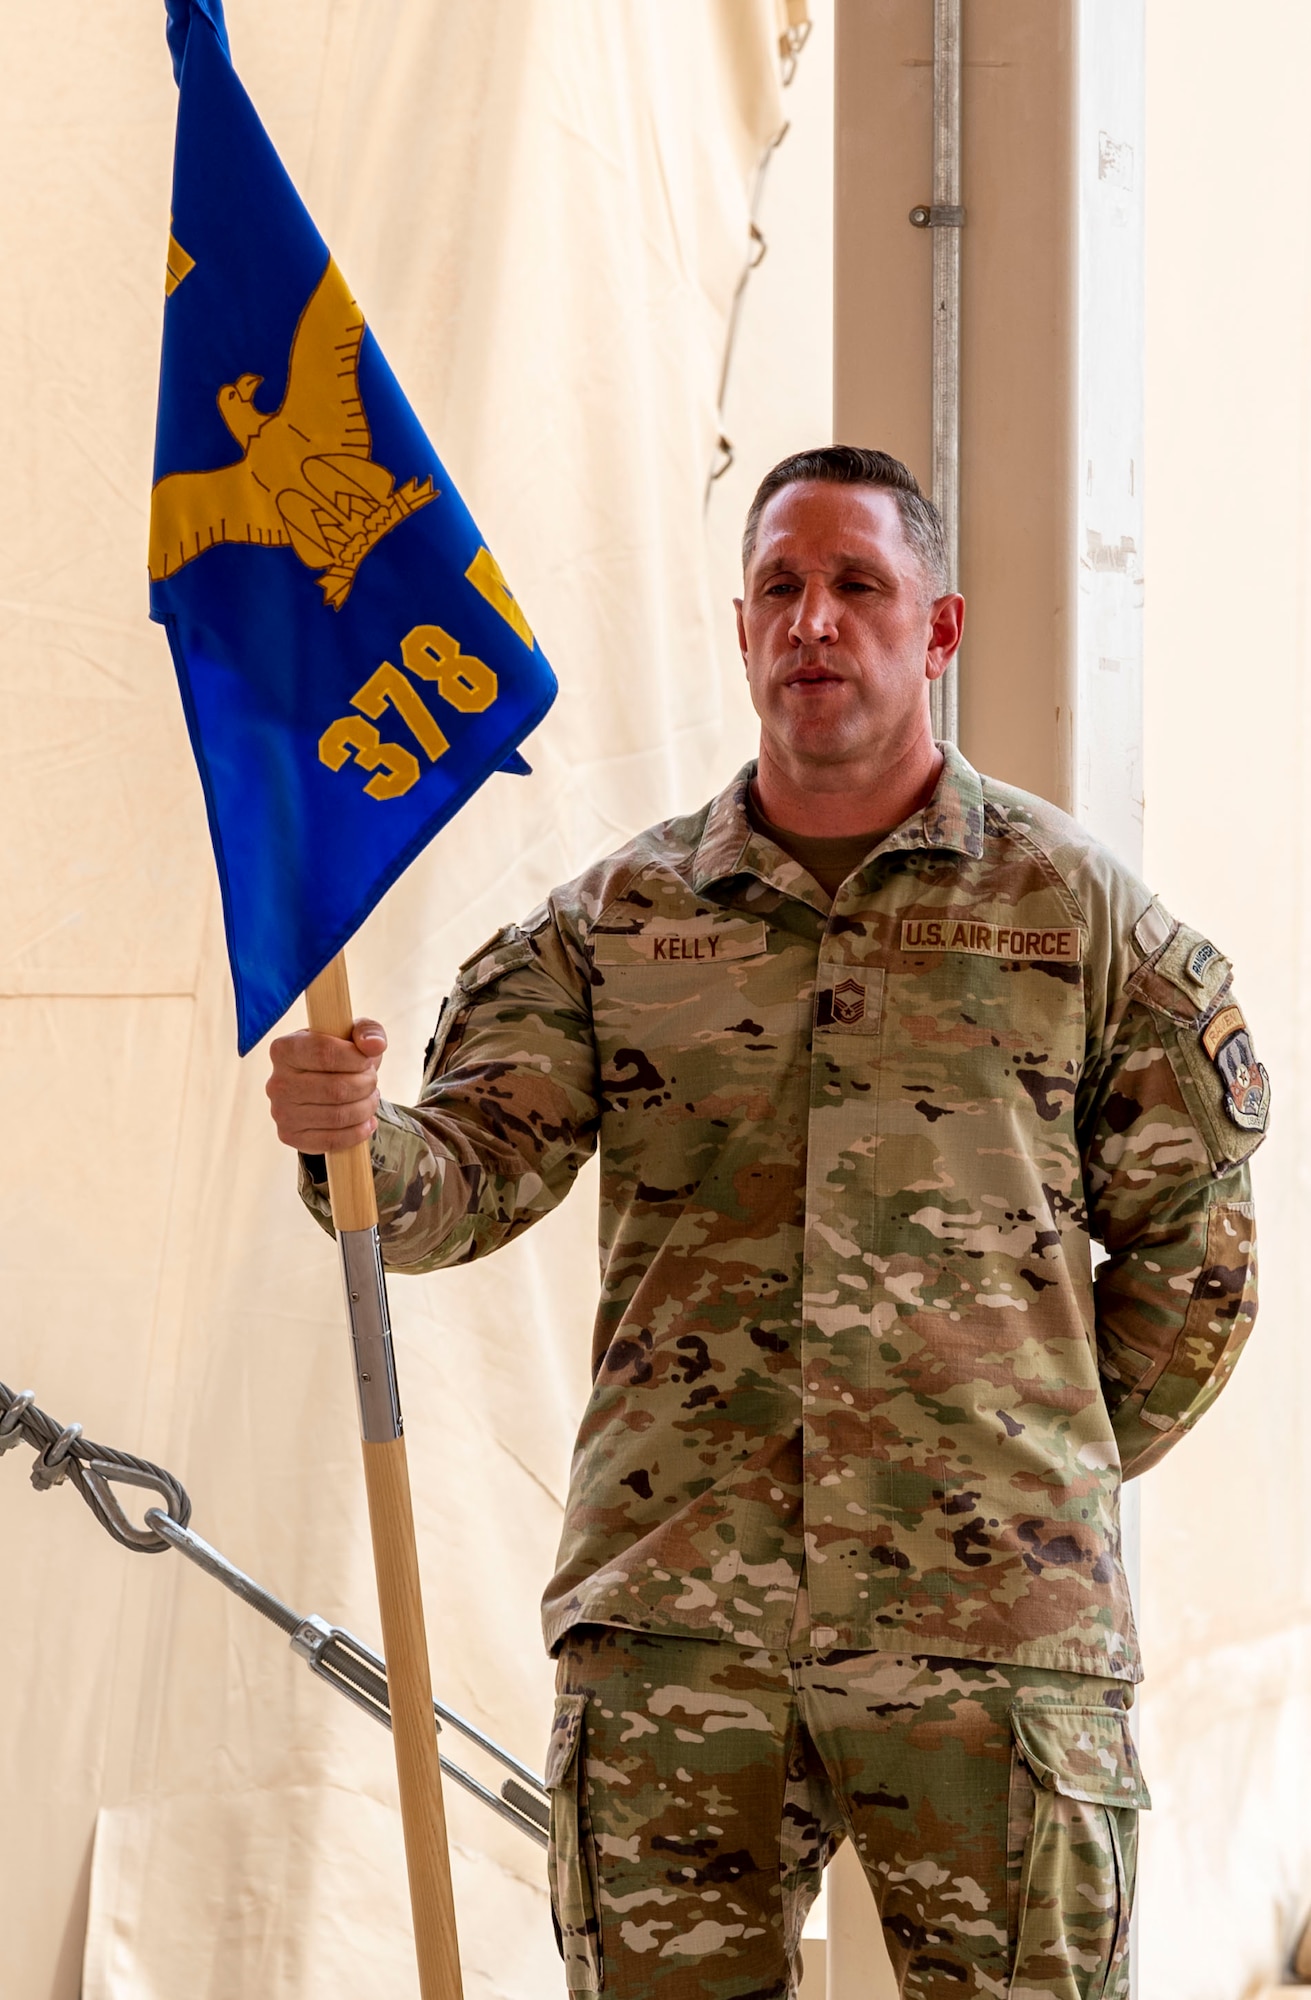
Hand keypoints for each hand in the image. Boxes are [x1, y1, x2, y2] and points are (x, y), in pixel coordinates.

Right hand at [266, 1019, 386, 1152]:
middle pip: (336, 1089)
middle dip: (366, 1085)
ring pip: (338, 1116)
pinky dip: (358, 1132)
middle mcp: (277, 1081)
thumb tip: (374, 1045)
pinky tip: (366, 1122)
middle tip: (372, 1082)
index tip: (368, 1060)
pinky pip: (331, 1141)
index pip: (325, 1053)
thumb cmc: (339, 1056)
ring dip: (366, 1108)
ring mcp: (281, 1112)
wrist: (322, 1086)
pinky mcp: (290, 1136)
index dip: (357, 1059)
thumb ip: (367, 1031)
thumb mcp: (353, 1035)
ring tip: (370, 1098)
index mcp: (284, 1049)